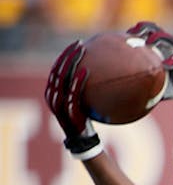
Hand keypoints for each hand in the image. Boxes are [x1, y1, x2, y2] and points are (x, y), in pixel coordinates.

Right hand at [44, 41, 101, 157]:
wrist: (84, 140)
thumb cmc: (87, 119)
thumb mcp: (86, 101)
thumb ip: (88, 88)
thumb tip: (108, 75)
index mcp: (54, 91)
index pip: (57, 68)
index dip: (66, 55)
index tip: (78, 44)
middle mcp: (52, 95)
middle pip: (58, 69)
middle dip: (68, 55)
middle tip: (80, 44)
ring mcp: (58, 103)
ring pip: (61, 77)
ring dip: (70, 63)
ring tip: (81, 52)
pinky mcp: (66, 110)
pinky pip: (71, 92)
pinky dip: (77, 81)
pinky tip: (85, 71)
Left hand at [126, 21, 172, 99]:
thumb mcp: (168, 86)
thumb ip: (153, 87)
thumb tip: (135, 101)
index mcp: (165, 50)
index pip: (148, 35)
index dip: (136, 34)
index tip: (122, 37)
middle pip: (155, 31)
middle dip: (143, 32)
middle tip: (133, 37)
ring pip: (169, 39)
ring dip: (158, 41)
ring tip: (148, 45)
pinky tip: (167, 64)